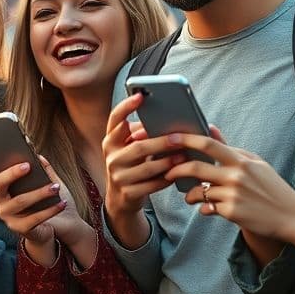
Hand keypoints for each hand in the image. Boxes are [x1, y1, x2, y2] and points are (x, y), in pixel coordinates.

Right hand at [102, 93, 182, 247]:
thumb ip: (140, 135)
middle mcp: (111, 157)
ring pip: (147, 167)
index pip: (115, 119)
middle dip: (161, 142)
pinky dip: (166, 178)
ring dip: (168, 161)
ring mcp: (118, 176)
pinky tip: (177, 174)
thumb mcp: (128, 149)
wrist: (120, 198)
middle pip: (138, 146)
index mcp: (110, 141)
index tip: (141, 96)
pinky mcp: (127, 192)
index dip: (126, 106)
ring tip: (184, 156)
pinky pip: (152, 185)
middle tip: (180, 138)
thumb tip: (166, 121)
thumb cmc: (131, 165)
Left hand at [164, 132, 294, 239]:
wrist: (293, 217)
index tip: (169, 138)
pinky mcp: (232, 213)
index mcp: (242, 161)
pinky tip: (209, 209)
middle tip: (167, 171)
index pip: (209, 145)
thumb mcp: (255, 164)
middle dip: (176, 169)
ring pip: (199, 191)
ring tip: (190, 195)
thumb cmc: (272, 188)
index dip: (186, 140)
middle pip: (196, 168)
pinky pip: (208, 208)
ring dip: (190, 194)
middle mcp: (237, 176)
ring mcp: (234, 195)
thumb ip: (230, 148)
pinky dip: (205, 208)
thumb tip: (209, 127)